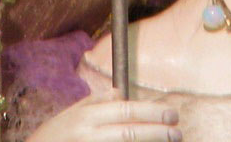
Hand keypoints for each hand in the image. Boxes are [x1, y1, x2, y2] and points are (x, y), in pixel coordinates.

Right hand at [26, 90, 181, 141]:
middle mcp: (89, 133)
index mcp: (86, 116)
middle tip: (177, 132)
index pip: (125, 111)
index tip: (171, 114)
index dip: (150, 112)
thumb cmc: (53, 137)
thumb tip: (121, 93)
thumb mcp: (71, 114)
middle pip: (130, 132)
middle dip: (158, 132)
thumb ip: (96, 102)